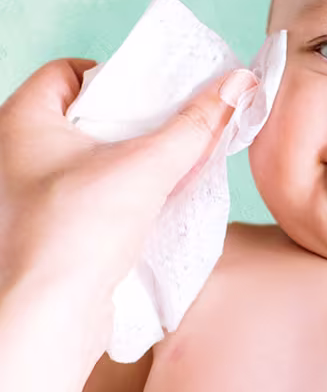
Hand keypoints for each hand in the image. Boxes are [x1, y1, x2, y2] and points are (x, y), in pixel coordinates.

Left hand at [0, 58, 257, 296]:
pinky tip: (159, 198)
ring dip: (135, 156)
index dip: (114, 74)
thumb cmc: (76, 234)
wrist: (51, 319)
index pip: (67, 72)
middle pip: (86, 115)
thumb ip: (197, 124)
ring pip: (92, 157)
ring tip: (175, 160)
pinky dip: (126, 188)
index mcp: (22, 123)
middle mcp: (17, 155)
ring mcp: (30, 194)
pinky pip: (93, 192)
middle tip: (175, 122)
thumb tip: (239, 84)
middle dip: (135, 118)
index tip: (153, 89)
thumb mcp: (147, 166)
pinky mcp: (51, 228)